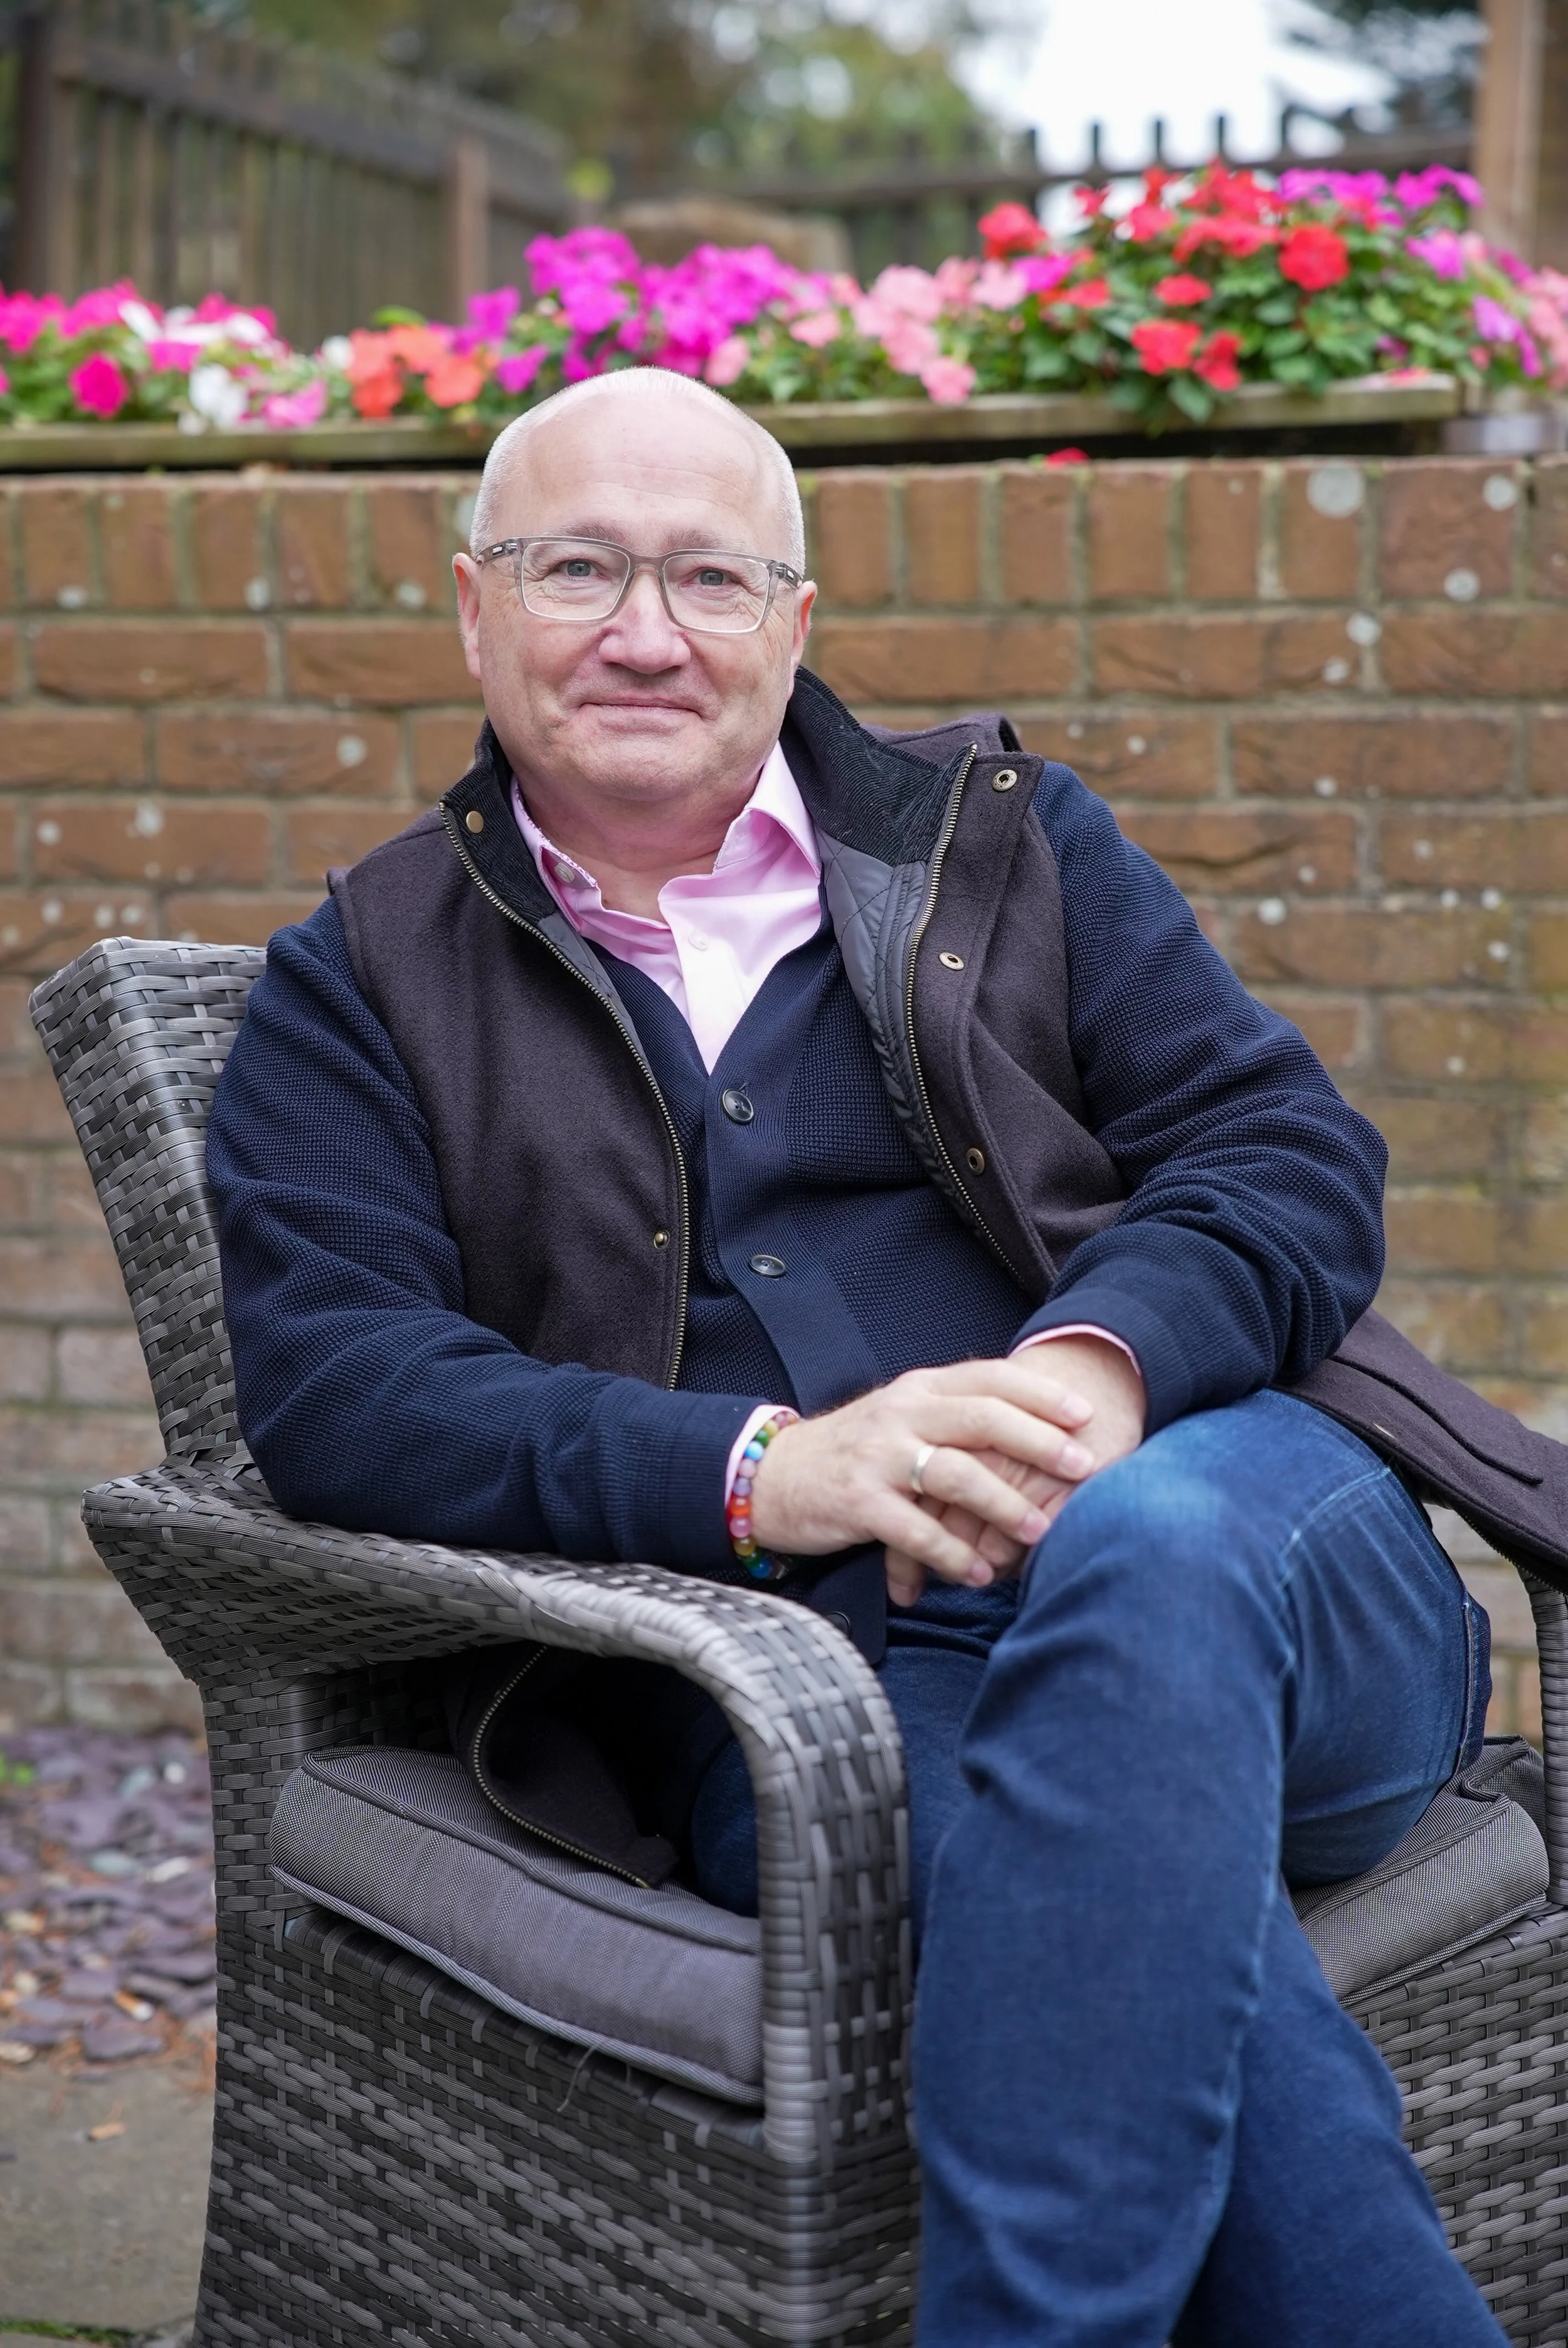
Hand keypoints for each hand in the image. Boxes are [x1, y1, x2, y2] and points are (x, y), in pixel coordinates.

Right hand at [883, 1336, 1146, 1607]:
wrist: (774, 1476)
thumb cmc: (856, 1452)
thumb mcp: (904, 1417)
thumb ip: (956, 1415)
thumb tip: (1036, 1426)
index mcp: (920, 1388)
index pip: (990, 1379)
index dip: (1041, 1395)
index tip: (1086, 1416)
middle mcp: (902, 1414)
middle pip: (982, 1418)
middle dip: (1039, 1442)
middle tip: (1084, 1466)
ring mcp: (878, 1456)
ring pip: (954, 1474)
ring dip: (1003, 1504)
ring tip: (1038, 1532)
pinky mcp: (858, 1501)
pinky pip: (915, 1530)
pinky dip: (952, 1554)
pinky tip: (979, 1573)